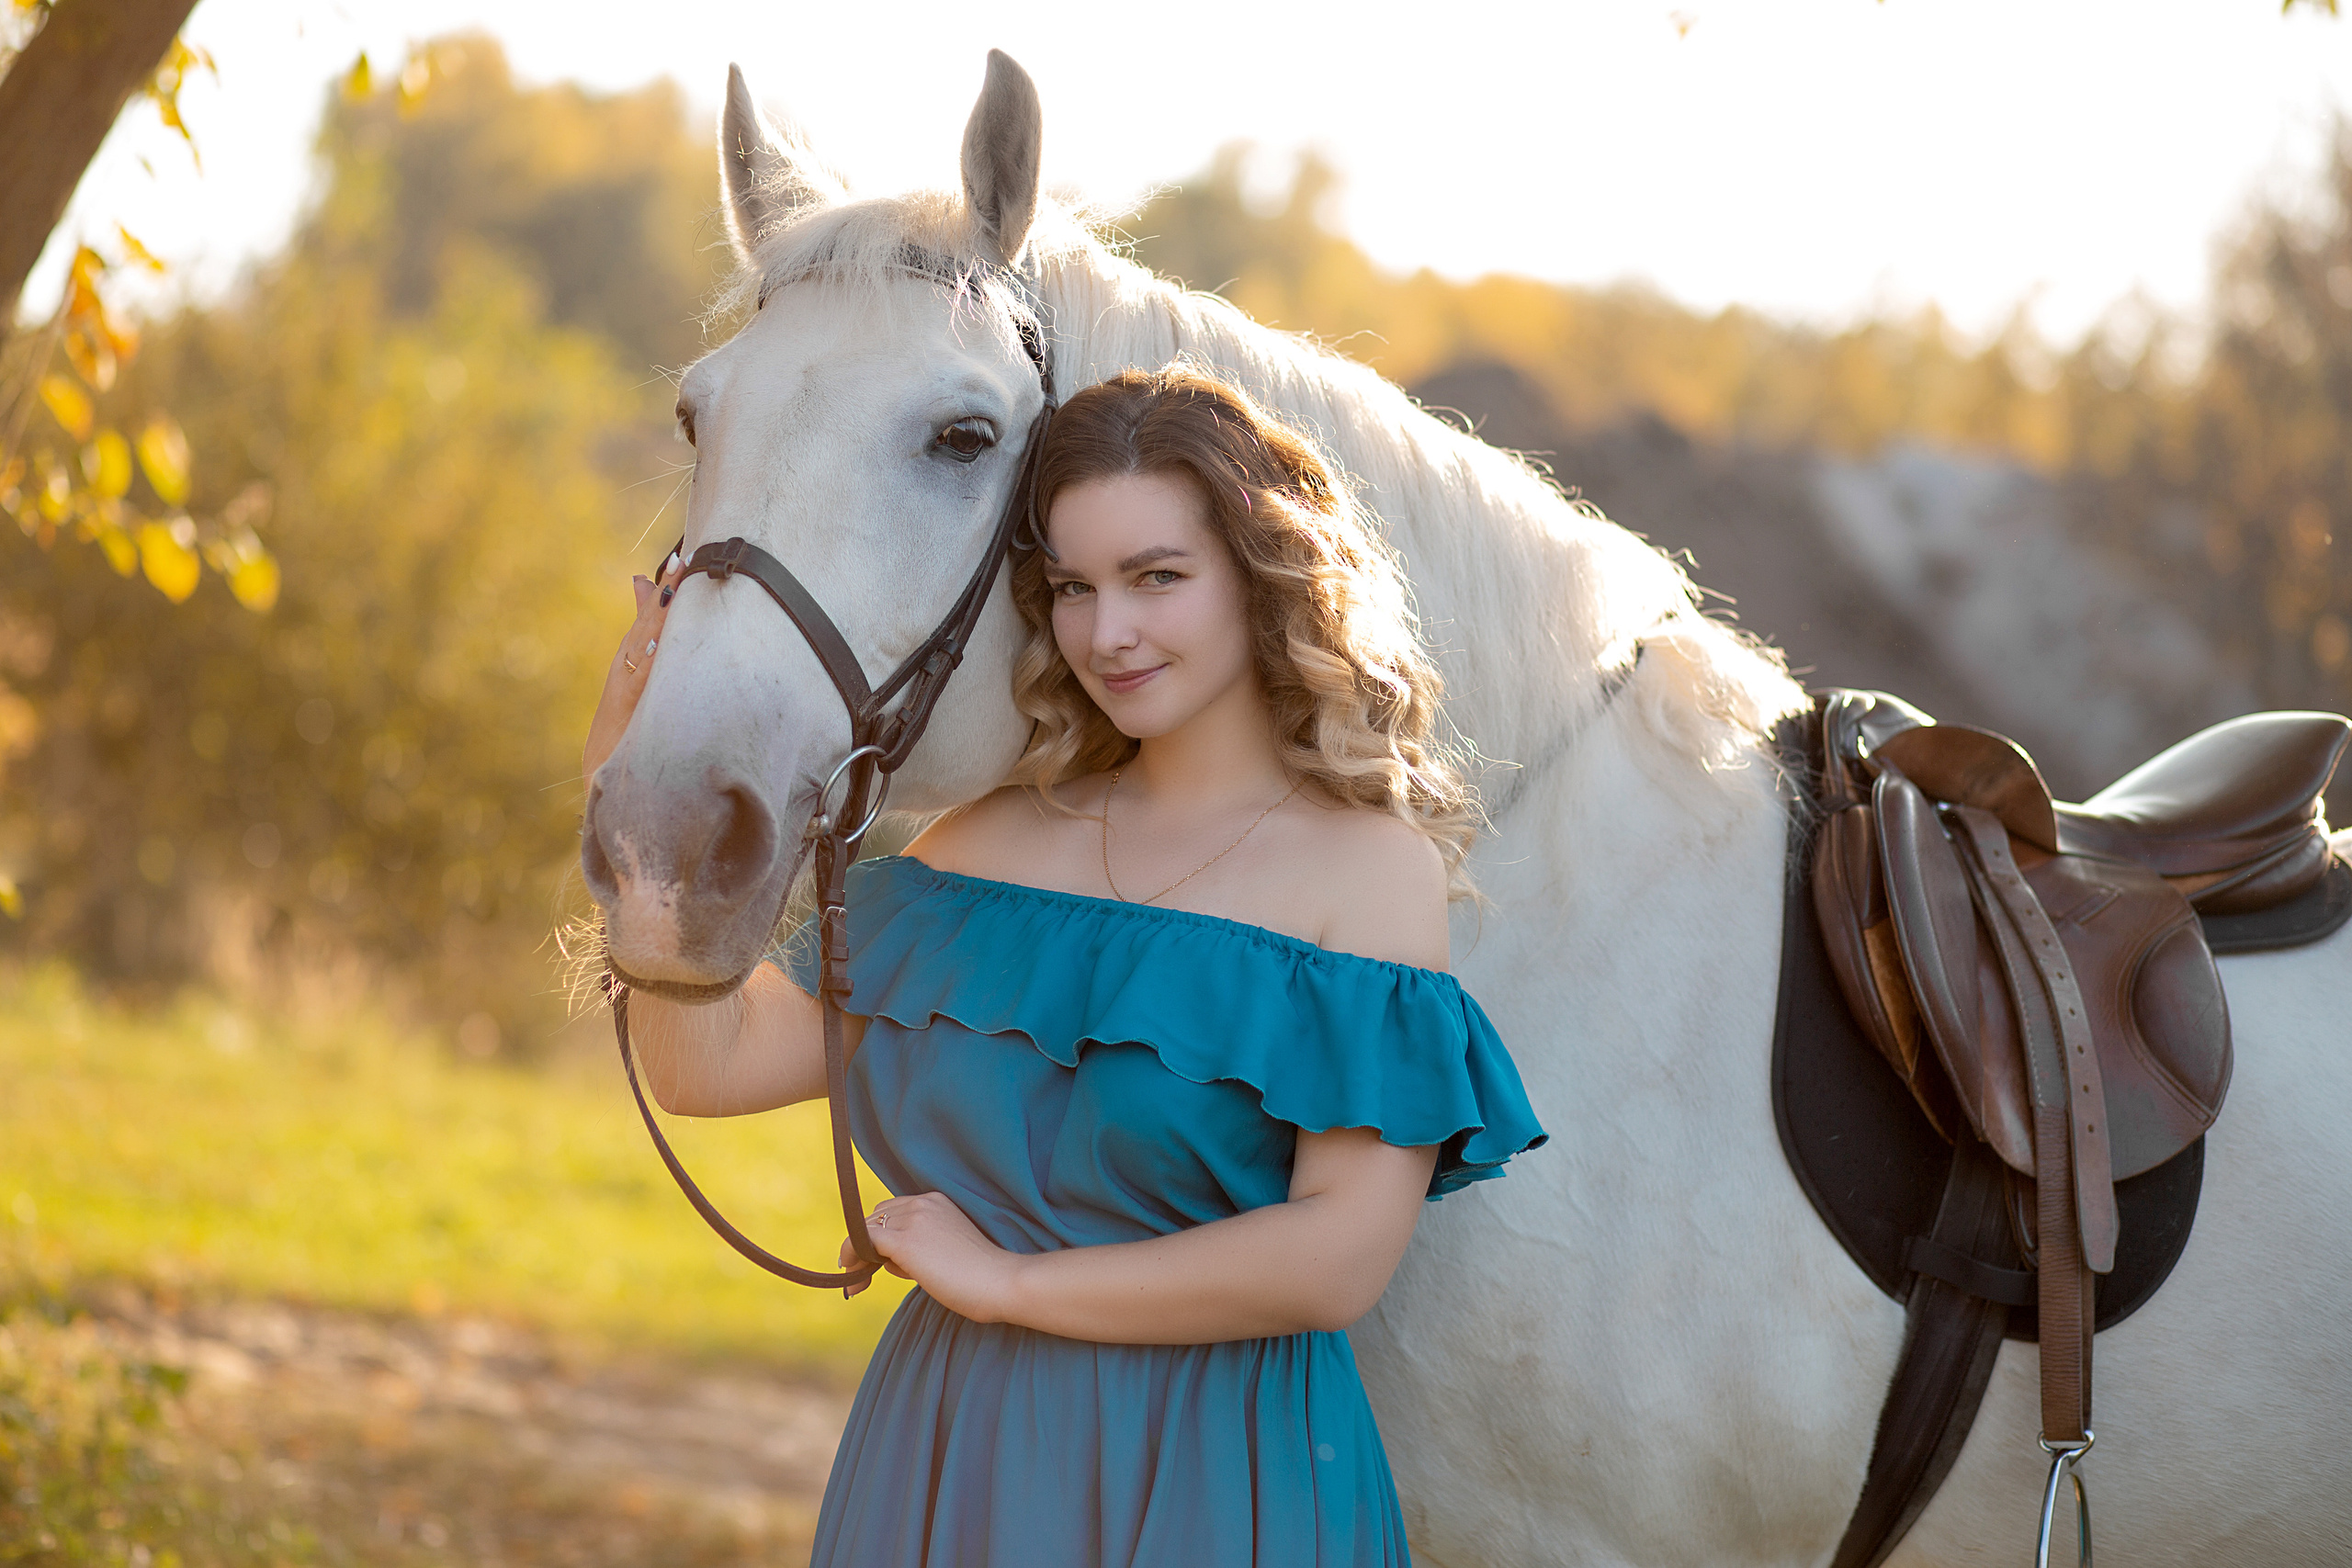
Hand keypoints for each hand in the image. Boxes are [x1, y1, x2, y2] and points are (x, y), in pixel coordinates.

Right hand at [583, 553, 682, 780]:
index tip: (683, 556)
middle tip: (684, 558)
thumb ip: (643, 636)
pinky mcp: (629, 711)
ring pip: (645, 646)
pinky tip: (658, 643)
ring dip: (659, 617)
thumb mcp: (633, 677)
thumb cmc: (625, 723)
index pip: (652, 615)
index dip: (667, 586)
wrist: (604, 775)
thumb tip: (646, 589)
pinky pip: (642, 682)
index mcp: (632, 659)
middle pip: (649, 622)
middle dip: (666, 591)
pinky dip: (648, 662)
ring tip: (675, 587)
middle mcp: (627, 669)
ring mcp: (628, 689)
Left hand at [840, 1191, 1023, 1318]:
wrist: (999, 1282)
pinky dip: (851, 1255)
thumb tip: (891, 1260)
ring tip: (860, 1284)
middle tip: (864, 1276)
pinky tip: (852, 1279)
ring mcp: (913, 1219)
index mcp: (938, 1201)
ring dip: (859, 1256)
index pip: (894, 1212)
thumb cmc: (982, 1276)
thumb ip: (924, 1245)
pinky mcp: (904, 1240)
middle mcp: (923, 1202)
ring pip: (867, 1230)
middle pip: (877, 1218)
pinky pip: (861, 1240)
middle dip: (868, 1245)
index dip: (880, 1237)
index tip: (874, 1263)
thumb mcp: (949, 1249)